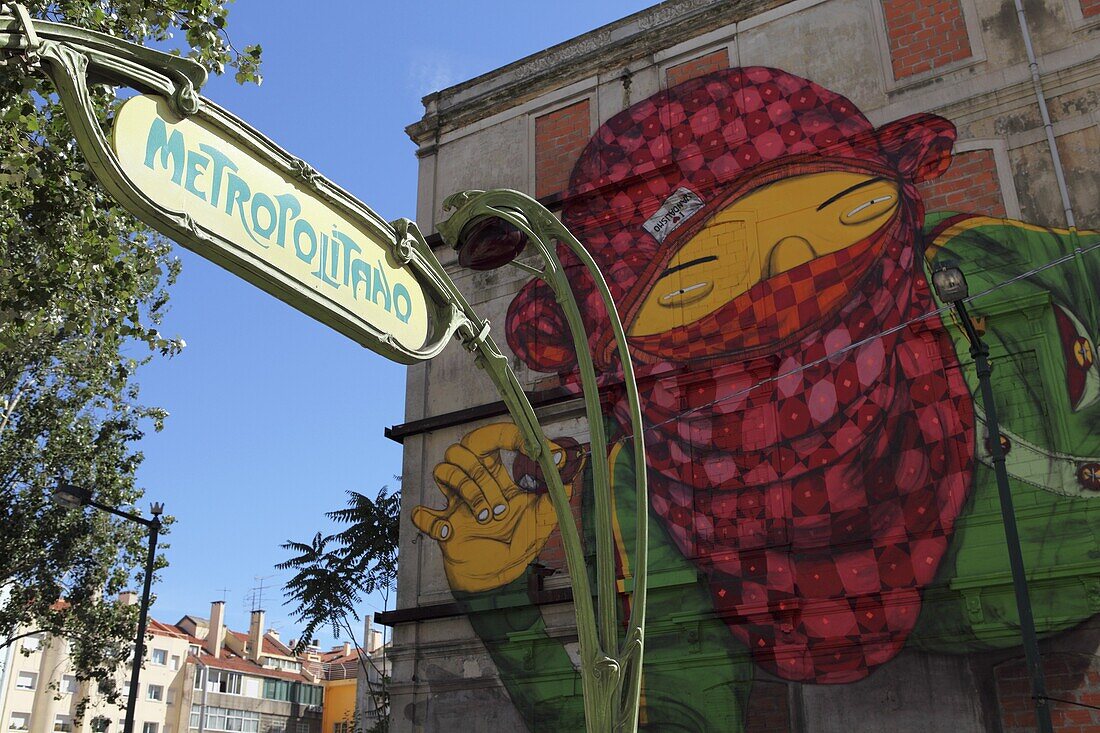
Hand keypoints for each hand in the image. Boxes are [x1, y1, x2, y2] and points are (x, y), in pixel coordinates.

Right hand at [411, 423, 583, 593]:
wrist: (495, 581)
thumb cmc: (517, 546)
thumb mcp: (542, 523)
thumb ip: (554, 497)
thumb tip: (572, 469)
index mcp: (499, 476)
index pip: (498, 438)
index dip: (517, 437)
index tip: (541, 451)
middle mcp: (475, 482)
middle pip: (462, 448)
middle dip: (480, 469)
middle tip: (502, 502)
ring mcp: (456, 502)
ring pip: (444, 470)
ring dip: (468, 491)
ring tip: (487, 518)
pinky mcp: (442, 525)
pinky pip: (421, 513)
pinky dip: (431, 519)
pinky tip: (448, 531)